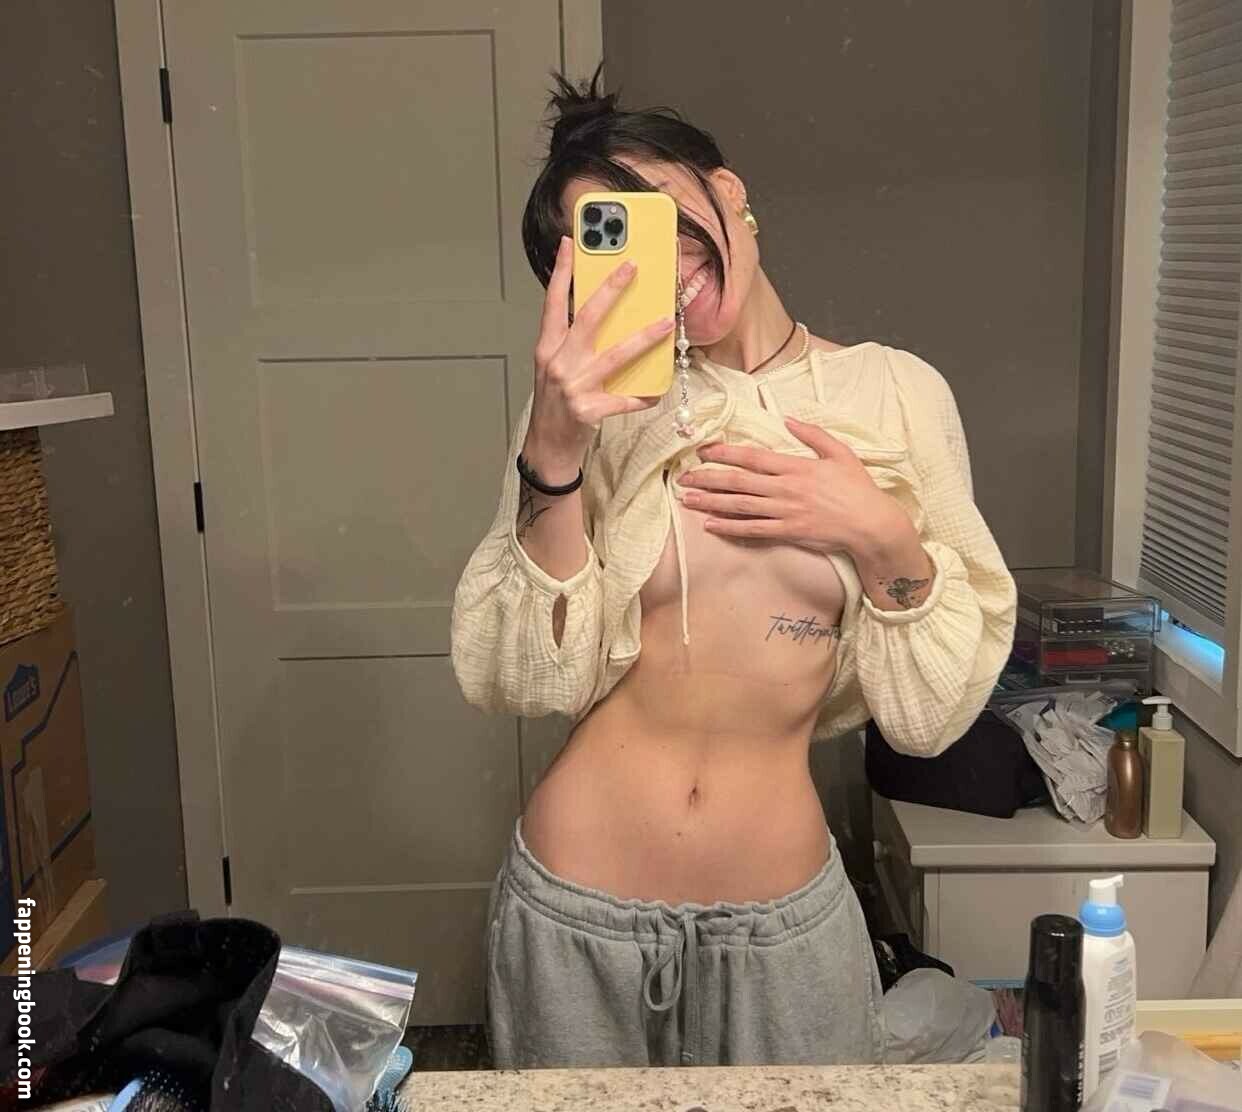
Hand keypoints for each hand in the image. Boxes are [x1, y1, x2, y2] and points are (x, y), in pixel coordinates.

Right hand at [526, 236, 673, 469]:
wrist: (548, 446)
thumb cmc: (556, 403)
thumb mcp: (556, 367)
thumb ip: (574, 342)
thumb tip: (606, 315)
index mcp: (548, 348)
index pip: (554, 302)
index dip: (561, 271)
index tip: (571, 242)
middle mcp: (559, 362)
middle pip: (588, 318)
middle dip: (612, 289)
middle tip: (633, 266)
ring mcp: (573, 386)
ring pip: (615, 355)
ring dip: (643, 337)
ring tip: (665, 322)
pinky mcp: (588, 410)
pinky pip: (624, 400)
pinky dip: (642, 396)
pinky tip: (656, 391)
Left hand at [678, 417, 913, 557]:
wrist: (871, 524)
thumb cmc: (857, 487)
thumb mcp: (840, 453)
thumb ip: (813, 435)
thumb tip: (787, 418)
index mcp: (796, 467)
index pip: (753, 457)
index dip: (725, 453)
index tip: (703, 451)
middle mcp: (785, 489)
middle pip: (738, 482)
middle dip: (707, 479)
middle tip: (683, 478)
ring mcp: (785, 512)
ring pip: (740, 506)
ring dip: (711, 502)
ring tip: (687, 500)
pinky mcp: (787, 532)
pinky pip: (752, 530)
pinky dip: (730, 528)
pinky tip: (710, 525)